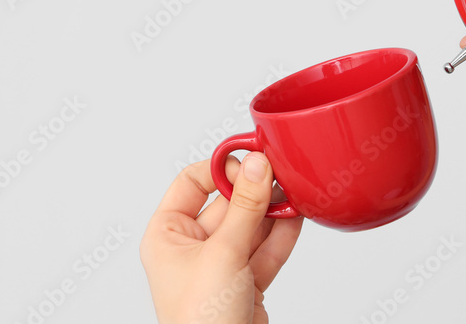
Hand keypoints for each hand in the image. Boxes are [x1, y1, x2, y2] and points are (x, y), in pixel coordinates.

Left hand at [141, 154, 302, 323]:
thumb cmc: (200, 321)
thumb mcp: (223, 253)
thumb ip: (244, 207)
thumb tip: (256, 166)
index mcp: (167, 235)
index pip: (192, 183)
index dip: (221, 169)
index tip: (250, 158)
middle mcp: (191, 248)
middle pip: (227, 203)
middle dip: (255, 190)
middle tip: (280, 173)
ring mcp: (219, 265)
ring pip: (250, 225)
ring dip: (273, 211)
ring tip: (295, 193)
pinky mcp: (245, 282)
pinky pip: (265, 249)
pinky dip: (282, 234)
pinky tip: (298, 217)